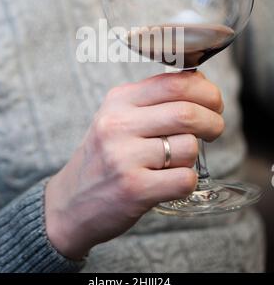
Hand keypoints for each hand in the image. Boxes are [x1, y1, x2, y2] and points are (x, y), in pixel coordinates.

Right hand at [45, 71, 223, 259]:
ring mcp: (124, 157)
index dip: (206, 91)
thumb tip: (200, 84)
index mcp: (119, 100)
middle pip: (187, 113)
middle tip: (214, 130)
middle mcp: (118, 124)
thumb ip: (153, 99)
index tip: (214, 103)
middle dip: (213, 122)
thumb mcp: (117, 116)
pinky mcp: (133, 189)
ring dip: (193, 157)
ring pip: (189, 147)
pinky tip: (171, 182)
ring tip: (176, 162)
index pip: (174, 82)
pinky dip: (187, 181)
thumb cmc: (104, 156)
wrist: (70, 202)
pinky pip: (185, 179)